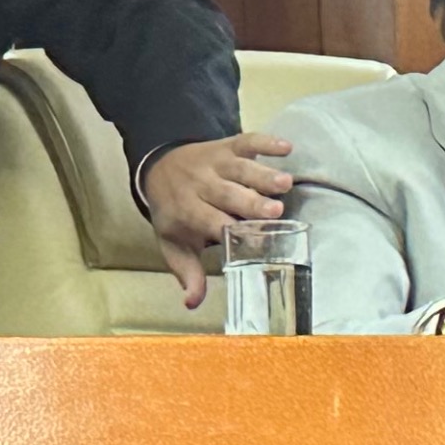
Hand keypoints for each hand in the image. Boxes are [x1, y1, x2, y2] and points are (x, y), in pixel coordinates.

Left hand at [144, 133, 295, 305]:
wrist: (158, 167)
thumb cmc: (174, 213)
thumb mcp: (174, 245)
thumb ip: (187, 272)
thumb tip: (193, 303)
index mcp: (187, 211)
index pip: (210, 220)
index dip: (231, 228)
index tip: (255, 242)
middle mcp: (200, 185)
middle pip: (227, 193)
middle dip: (251, 202)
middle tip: (275, 211)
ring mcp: (214, 163)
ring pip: (240, 168)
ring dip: (263, 174)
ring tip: (285, 184)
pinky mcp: (226, 146)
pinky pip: (246, 141)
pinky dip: (266, 142)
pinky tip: (286, 148)